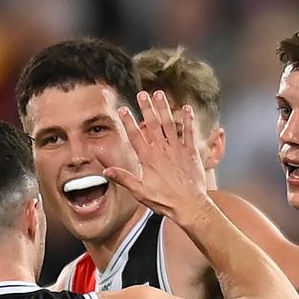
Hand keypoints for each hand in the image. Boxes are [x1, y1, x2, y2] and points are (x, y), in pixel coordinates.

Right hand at [103, 91, 210, 225]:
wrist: (189, 205)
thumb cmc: (165, 201)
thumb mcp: (140, 192)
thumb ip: (124, 178)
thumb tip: (107, 171)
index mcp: (148, 159)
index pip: (135, 136)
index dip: (128, 121)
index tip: (123, 109)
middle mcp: (162, 150)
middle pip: (152, 124)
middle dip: (146, 108)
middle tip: (142, 94)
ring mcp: (178, 149)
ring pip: (169, 124)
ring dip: (164, 108)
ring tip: (159, 94)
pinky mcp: (191, 152)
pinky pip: (189, 132)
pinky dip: (188, 120)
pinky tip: (186, 108)